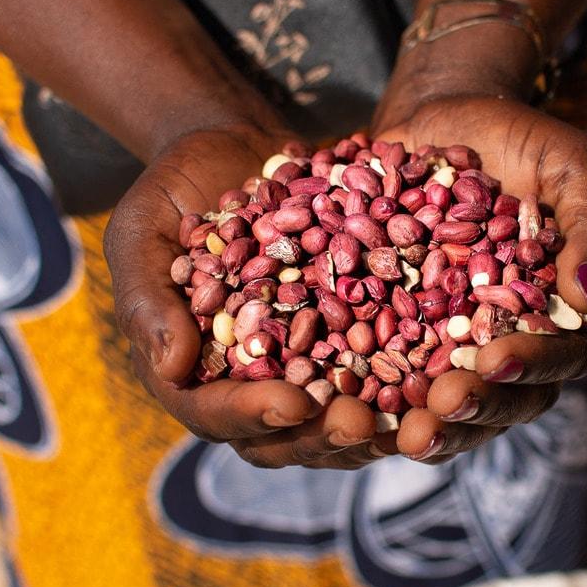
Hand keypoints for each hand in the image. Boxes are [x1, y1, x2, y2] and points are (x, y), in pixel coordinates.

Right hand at [105, 125, 389, 468]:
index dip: (253, 415)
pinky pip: (382, 368)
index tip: (294, 402)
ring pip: (338, 417)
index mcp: (193, 373)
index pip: (216, 414)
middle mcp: (252, 382)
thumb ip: (149, 299)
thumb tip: (173, 368)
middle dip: (322, 436)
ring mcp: (305, 364)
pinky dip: (410, 375)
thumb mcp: (142, 231)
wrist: (236, 149)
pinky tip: (444, 369)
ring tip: (410, 415)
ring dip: (374, 423)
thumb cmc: (175, 191)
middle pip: (285, 437)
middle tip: (360, 423)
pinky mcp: (351, 335)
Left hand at [372, 95, 586, 463]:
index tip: (494, 359)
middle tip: (443, 407)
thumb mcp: (568, 166)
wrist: (443, 120)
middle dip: (476, 410)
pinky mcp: (400, 337)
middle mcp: (513, 343)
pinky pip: (387, 379)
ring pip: (448, 406)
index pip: (562, 357)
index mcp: (565, 316)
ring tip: (399, 434)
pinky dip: (369, 396)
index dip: (532, 365)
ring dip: (427, 425)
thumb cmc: (520, 141)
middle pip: (505, 399)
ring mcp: (454, 347)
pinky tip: (343, 403)